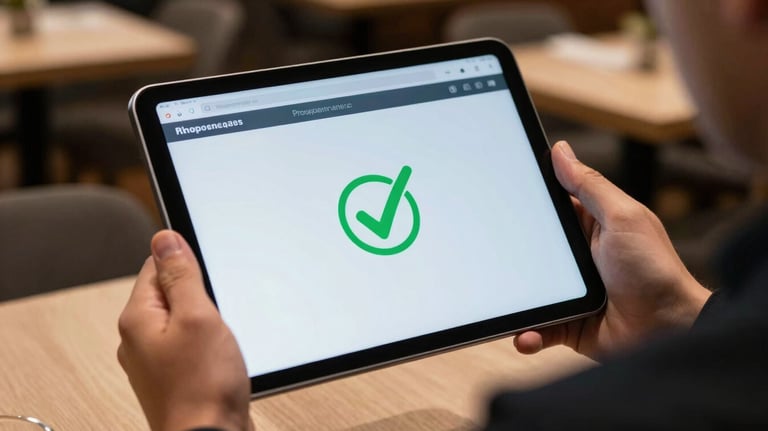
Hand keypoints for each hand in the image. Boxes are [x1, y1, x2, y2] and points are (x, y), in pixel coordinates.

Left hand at [118, 230, 252, 430]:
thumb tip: (164, 239)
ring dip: (208, 323)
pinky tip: (222, 357)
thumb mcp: (198, 317)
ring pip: (184, 321)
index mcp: (137, 319)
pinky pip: (191, 345)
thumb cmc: (203, 388)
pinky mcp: (175, 377)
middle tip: (219, 314)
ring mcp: (156, 361)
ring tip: (222, 340)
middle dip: (201, 297)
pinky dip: (209, 345)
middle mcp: (139, 340)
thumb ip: (181, 276)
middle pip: (171, 294)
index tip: (209, 275)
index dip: (188, 265)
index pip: (155, 267)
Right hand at [514, 141, 711, 359]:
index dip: (523, 200)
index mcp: (588, 227)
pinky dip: (527, 333)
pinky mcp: (567, 325)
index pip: (548, 208)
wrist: (670, 330)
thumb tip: (561, 150)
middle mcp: (575, 259)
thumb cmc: (655, 269)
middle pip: (529, 250)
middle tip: (483, 253)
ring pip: (527, 291)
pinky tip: (524, 334)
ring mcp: (569, 292)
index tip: (493, 194)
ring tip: (502, 302)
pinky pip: (537, 328)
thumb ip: (590, 185)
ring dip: (515, 298)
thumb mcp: (623, 217)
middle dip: (508, 253)